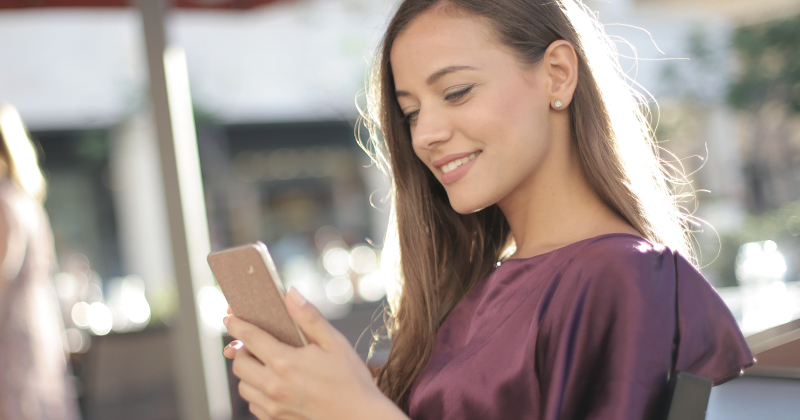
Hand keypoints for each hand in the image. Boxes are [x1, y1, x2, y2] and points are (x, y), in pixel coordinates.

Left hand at [223, 288, 406, 419]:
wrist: (361, 418)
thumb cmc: (351, 380)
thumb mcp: (335, 342)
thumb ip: (309, 317)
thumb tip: (289, 294)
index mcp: (285, 362)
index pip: (249, 337)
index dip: (236, 323)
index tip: (229, 316)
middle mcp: (273, 386)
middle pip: (239, 362)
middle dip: (241, 349)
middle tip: (254, 342)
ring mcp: (273, 406)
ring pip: (243, 386)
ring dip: (248, 372)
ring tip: (265, 363)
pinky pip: (252, 404)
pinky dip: (256, 391)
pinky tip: (273, 384)